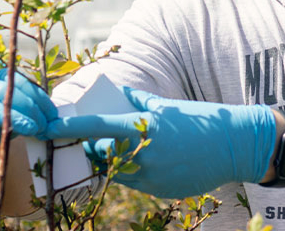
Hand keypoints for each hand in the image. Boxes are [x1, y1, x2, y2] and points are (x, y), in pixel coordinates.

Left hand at [45, 87, 276, 198]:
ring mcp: (153, 177)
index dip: (70, 128)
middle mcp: (144, 155)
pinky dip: (138, 172)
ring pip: (119, 172)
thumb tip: (115, 93)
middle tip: (96, 140)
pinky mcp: (162, 192)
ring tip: (133, 148)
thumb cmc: (200, 120)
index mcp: (143, 127)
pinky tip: (158, 161)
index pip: (96, 127)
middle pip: (103, 155)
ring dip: (116, 162)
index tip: (49, 127)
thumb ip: (137, 101)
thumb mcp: (166, 105)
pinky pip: (138, 183)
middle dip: (96, 148)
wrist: (235, 146)